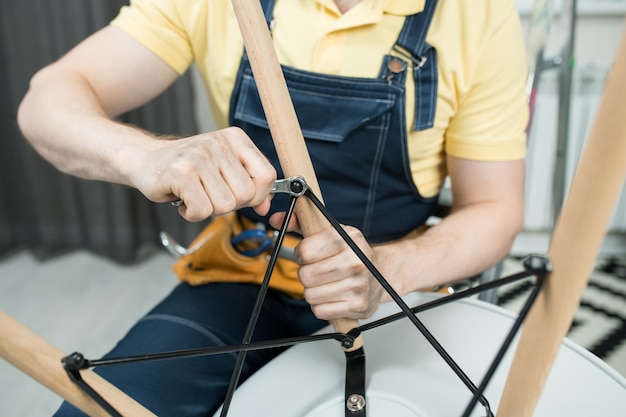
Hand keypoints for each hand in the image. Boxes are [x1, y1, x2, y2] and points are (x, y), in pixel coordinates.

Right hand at [132, 127, 275, 221]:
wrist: (145, 160)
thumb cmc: (187, 168)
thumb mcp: (224, 170)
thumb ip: (250, 185)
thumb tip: (266, 207)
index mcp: (235, 139)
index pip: (267, 175)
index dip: (258, 195)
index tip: (241, 198)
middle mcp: (219, 143)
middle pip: (247, 194)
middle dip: (231, 204)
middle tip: (211, 195)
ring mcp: (199, 157)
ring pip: (226, 205)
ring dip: (210, 210)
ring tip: (196, 195)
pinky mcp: (180, 173)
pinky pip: (203, 210)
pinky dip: (193, 214)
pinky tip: (184, 201)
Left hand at [293, 225, 383, 320]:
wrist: (380, 274)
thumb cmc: (348, 253)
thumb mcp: (328, 231)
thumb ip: (300, 222)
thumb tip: (275, 219)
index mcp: (349, 238)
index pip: (305, 251)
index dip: (300, 255)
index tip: (307, 255)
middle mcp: (357, 261)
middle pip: (306, 275)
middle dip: (305, 274)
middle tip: (316, 271)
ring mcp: (360, 285)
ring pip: (310, 295)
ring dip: (313, 291)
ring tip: (326, 283)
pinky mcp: (359, 306)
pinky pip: (320, 310)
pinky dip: (321, 306)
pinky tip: (332, 296)